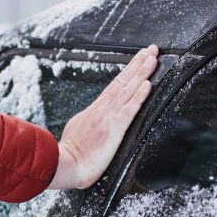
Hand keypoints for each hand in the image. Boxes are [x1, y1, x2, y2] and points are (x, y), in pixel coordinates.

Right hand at [50, 45, 158, 189]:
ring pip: (127, 90)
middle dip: (138, 64)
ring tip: (152, 59)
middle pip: (122, 82)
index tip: (139, 59)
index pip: (115, 86)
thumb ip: (89, 123)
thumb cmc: (70, 157)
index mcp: (94, 111)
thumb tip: (95, 120)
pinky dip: (139, 96)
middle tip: (151, 50)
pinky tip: (147, 84)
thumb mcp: (78, 131)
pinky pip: (129, 109)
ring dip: (141, 73)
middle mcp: (102, 110)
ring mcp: (108, 118)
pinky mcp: (113, 129)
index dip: (128, 72)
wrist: (64, 166)